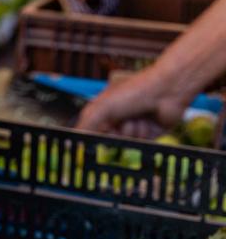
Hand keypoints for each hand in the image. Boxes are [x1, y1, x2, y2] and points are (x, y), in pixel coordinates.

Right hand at [76, 68, 190, 137]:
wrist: (167, 91)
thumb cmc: (133, 92)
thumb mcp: (103, 108)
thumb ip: (85, 126)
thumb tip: (71, 142)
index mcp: (102, 112)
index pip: (89, 132)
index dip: (88, 140)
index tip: (87, 147)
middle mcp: (115, 121)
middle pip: (105, 142)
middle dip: (113, 134)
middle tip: (118, 125)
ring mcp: (130, 129)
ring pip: (123, 144)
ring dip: (130, 131)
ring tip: (136, 117)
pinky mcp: (145, 137)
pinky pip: (138, 145)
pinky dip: (141, 134)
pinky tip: (146, 121)